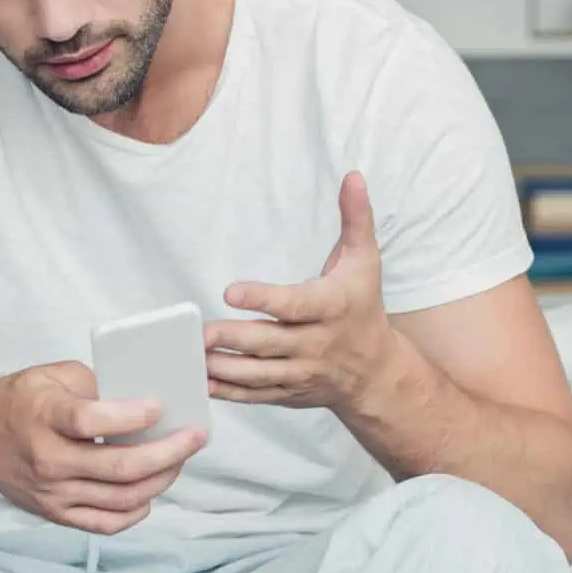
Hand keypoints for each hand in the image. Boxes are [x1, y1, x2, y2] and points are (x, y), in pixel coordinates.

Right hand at [0, 360, 205, 535]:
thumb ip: (96, 384)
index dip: (130, 416)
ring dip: (161, 479)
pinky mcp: (56, 513)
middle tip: (196, 437)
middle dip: (168, 453)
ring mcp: (53, 492)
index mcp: (44, 416)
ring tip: (179, 459)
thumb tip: (142, 400)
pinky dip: (136, 511)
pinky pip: (106, 524)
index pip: (89, 420)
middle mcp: (48, 459)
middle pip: (119, 467)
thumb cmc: (19, 400)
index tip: (159, 406)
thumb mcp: (52, 374)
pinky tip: (150, 491)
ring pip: (122, 498)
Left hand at [204, 171, 399, 411]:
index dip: (263, 299)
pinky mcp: (289, 393)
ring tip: (194, 355)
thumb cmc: (364, 308)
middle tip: (202, 332)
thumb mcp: (365, 262)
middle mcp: (316, 343)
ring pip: (259, 374)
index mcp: (332, 307)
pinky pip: (256, 395)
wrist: (377, 372)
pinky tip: (203, 380)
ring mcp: (302, 372)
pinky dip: (230, 391)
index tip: (231, 291)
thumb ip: (356, 219)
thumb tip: (352, 177)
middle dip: (234, 338)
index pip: (294, 305)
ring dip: (225, 367)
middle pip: (270, 343)